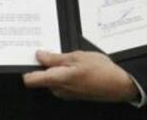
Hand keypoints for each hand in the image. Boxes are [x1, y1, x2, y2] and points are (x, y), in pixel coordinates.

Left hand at [22, 50, 138, 102]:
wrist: (119, 85)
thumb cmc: (101, 70)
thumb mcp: (77, 56)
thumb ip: (55, 58)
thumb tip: (40, 56)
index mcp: (58, 79)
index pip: (30, 79)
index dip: (26, 68)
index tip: (27, 57)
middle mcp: (59, 90)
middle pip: (40, 78)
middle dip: (42, 65)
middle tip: (49, 51)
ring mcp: (66, 93)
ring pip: (51, 79)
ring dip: (54, 68)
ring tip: (67, 57)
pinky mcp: (73, 94)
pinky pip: (61, 83)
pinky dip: (62, 73)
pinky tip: (74, 65)